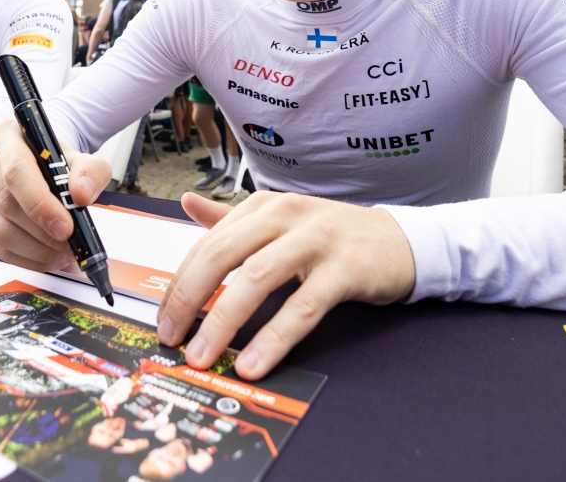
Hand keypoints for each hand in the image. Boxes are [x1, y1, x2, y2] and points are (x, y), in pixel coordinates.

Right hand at [0, 120, 112, 269]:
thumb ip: (91, 172)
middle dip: (41, 231)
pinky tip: (44, 257)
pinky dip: (21, 258)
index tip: (66, 227)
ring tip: (61, 253)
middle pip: (5, 201)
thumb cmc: (56, 164)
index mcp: (7, 134)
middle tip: (68, 245)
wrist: (40, 168)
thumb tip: (81, 193)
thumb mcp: (82, 160)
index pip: (16, 170)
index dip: (40, 203)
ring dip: (33, 249)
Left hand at [156, 190, 414, 380]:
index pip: (208, 243)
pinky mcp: (345, 268)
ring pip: (256, 279)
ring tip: (203, 354)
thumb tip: (187, 203)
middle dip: (190, 299)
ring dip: (223, 321)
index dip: (180, 283)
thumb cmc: (335, 236)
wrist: (401, 242)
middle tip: (172, 337)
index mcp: (264, 205)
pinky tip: (255, 362)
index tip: (164, 319)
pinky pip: (302, 307)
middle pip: (223, 255)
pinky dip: (274, 338)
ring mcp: (316, 239)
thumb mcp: (282, 220)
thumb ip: (233, 218)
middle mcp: (285, 214)